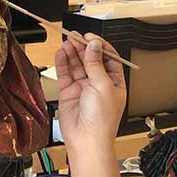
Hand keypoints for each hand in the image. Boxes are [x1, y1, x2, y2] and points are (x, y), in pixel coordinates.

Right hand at [54, 32, 125, 152]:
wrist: (87, 139)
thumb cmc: (102, 120)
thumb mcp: (103, 85)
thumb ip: (96, 63)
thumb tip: (94, 45)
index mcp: (114, 82)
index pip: (108, 57)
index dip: (99, 45)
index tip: (91, 37)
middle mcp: (99, 84)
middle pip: (90, 59)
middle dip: (83, 46)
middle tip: (75, 36)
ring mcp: (83, 87)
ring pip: (77, 64)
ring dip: (72, 52)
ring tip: (67, 41)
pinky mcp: (69, 92)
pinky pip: (65, 73)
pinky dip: (63, 62)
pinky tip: (61, 53)